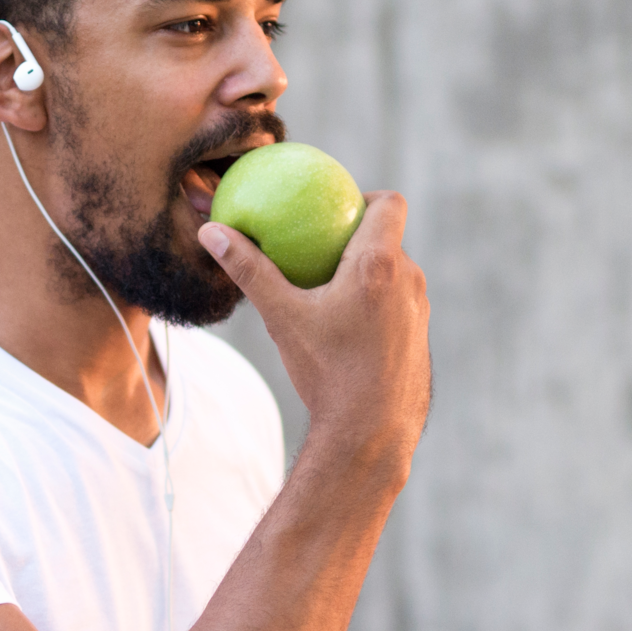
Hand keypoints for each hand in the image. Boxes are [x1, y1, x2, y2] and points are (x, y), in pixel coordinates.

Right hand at [200, 193, 430, 483]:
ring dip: (366, 274)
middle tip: (320, 249)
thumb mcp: (282, 317)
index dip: (367, 197)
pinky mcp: (420, 338)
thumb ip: (249, 271)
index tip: (336, 209)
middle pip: (389, 239)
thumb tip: (212, 232)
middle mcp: (409, 280)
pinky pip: (398, 305)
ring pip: (394, 275)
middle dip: (356, 239)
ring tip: (330, 291)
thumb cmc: (328, 372)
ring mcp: (420, 310)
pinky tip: (347, 329)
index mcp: (380, 263)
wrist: (372, 433)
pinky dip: (375, 305)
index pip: (390, 203)